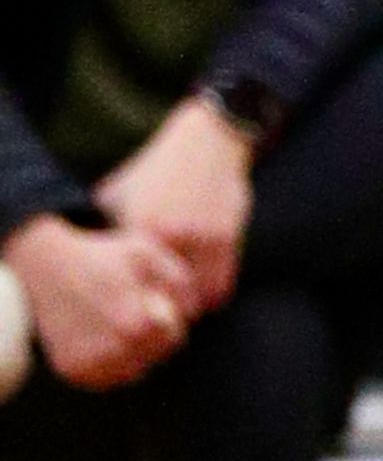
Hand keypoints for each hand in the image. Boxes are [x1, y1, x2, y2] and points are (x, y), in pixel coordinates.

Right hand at [6, 212, 195, 392]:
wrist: (48, 267)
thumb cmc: (104, 257)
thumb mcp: (149, 254)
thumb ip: (181, 283)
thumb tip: (193, 313)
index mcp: (136, 324)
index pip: (172, 340)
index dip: (169, 321)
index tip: (153, 304)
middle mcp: (112, 351)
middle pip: (153, 359)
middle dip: (152, 338)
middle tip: (134, 312)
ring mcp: (88, 364)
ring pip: (130, 373)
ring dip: (131, 354)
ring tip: (118, 323)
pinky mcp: (71, 370)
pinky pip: (104, 378)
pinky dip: (108, 363)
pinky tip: (102, 336)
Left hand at [94, 98, 252, 318]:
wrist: (209, 139)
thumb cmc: (158, 166)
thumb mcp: (118, 190)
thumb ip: (102, 225)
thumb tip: (78, 256)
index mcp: (139, 228)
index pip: (132, 286)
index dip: (132, 306)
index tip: (129, 314)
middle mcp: (171, 236)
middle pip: (164, 297)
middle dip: (161, 313)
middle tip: (156, 321)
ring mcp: (201, 238)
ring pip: (196, 297)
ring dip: (189, 309)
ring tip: (181, 312)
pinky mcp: (227, 237)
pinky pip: (221, 284)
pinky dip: (212, 296)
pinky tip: (204, 298)